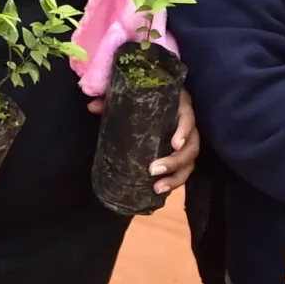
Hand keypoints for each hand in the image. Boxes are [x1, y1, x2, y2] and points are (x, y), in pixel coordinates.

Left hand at [83, 88, 202, 195]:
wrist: (151, 97)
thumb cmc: (142, 94)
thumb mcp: (129, 92)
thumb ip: (112, 97)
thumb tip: (92, 107)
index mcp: (179, 105)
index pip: (188, 117)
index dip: (184, 131)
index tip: (175, 144)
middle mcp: (186, 124)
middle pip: (192, 145)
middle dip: (175, 161)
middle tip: (153, 170)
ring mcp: (185, 141)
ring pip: (189, 162)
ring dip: (175, 177)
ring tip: (157, 188)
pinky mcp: (179, 154)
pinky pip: (183, 171)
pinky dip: (173, 182)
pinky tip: (159, 190)